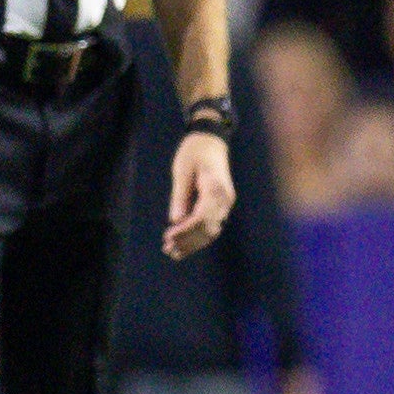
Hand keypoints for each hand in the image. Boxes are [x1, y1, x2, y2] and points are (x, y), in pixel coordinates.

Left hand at [164, 130, 234, 258]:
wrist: (210, 140)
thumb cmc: (193, 152)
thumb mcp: (182, 171)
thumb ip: (180, 196)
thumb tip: (176, 221)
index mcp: (216, 189)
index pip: (201, 218)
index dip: (185, 232)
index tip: (168, 238)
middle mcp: (225, 199)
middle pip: (208, 229)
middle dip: (188, 242)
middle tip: (167, 249)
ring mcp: (226, 202)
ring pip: (212, 231)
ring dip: (193, 243)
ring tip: (173, 252)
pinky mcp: (221, 204)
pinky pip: (212, 225)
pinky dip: (199, 237)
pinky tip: (184, 245)